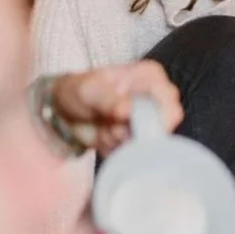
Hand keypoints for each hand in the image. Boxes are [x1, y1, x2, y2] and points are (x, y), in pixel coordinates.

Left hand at [51, 62, 183, 156]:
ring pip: (144, 144)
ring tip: (103, 128)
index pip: (170, 104)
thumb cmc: (79, 91)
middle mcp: (156, 100)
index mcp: (151, 78)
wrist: (64, 112)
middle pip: (160, 129)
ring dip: (118, 142)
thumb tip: (127, 110)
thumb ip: (108, 99)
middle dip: (129, 133)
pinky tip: (103, 136)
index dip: (150, 118)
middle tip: (109, 126)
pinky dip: (114, 150)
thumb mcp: (89, 91)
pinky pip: (133, 155)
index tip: (122, 119)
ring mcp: (148, 122)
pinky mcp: (138, 140)